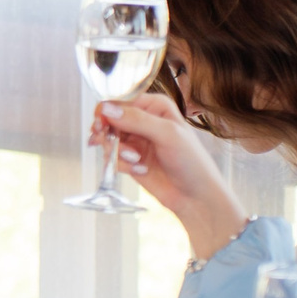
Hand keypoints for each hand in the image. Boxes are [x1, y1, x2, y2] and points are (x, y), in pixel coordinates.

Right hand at [91, 93, 250, 256]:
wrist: (195, 196)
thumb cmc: (191, 162)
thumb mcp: (168, 134)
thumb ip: (137, 119)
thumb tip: (106, 109)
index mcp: (155, 107)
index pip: (122, 100)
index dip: (108, 110)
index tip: (101, 123)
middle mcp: (143, 120)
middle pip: (110, 119)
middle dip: (109, 133)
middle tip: (108, 142)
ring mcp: (136, 141)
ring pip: (108, 139)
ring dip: (118, 151)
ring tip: (136, 160)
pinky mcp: (130, 159)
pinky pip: (112, 157)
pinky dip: (122, 165)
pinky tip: (140, 169)